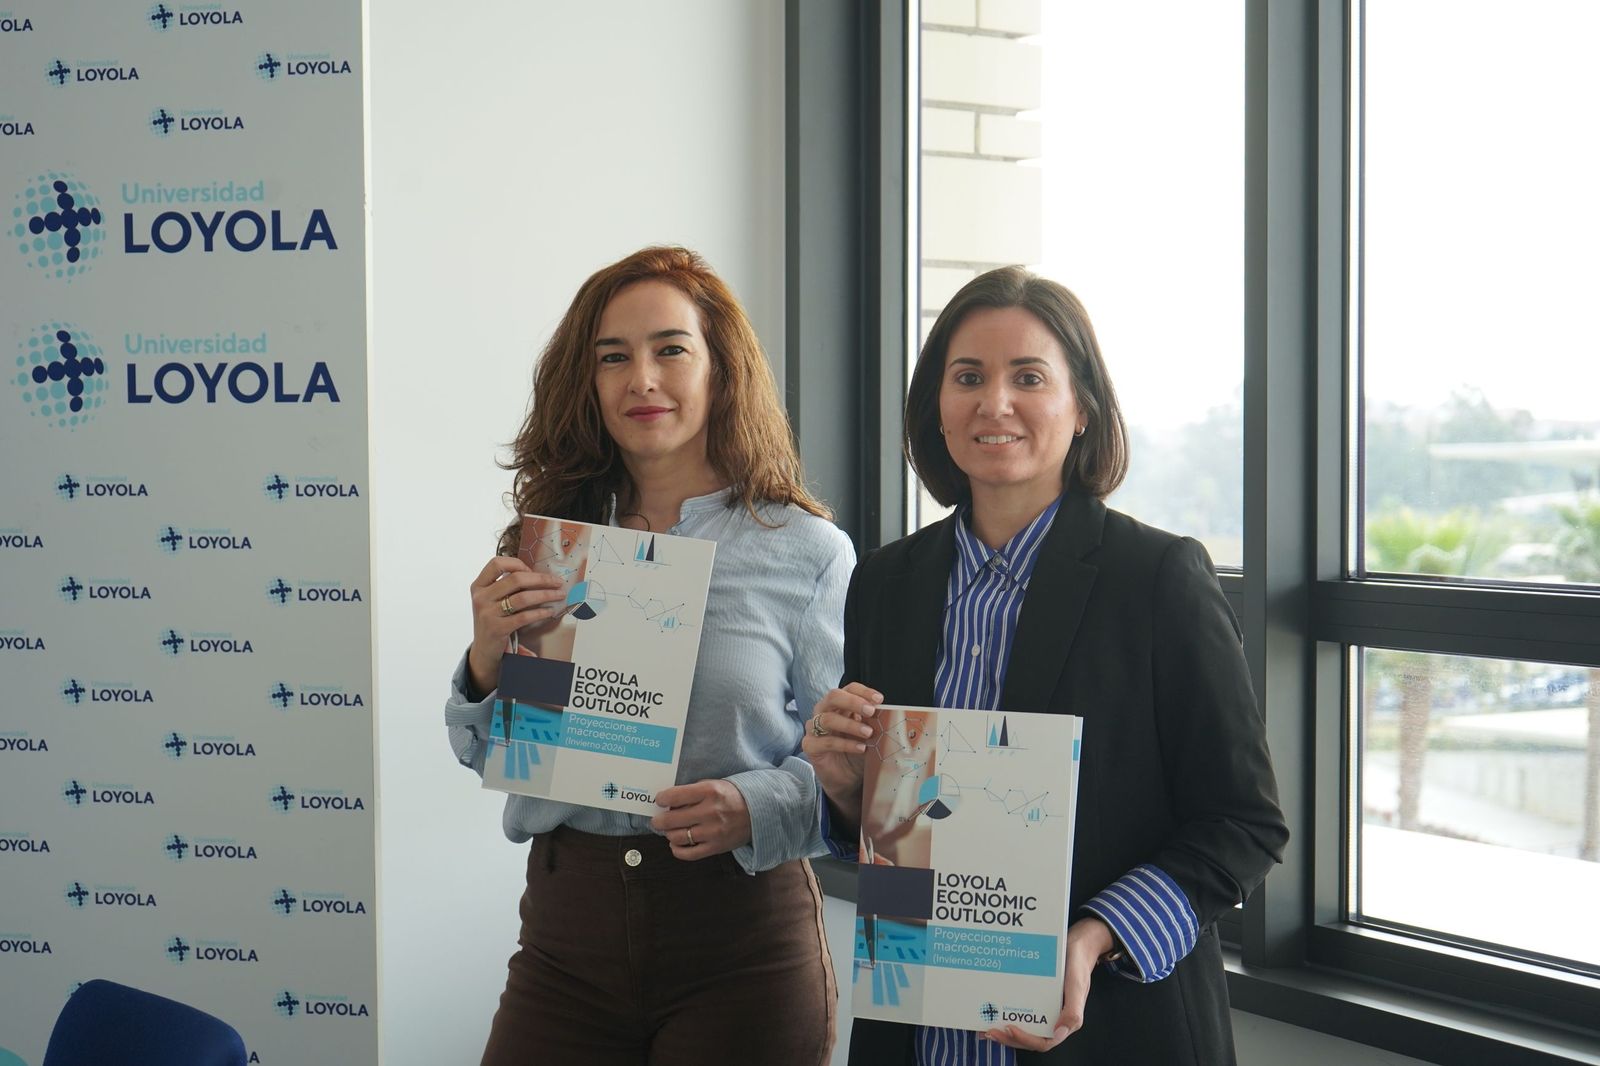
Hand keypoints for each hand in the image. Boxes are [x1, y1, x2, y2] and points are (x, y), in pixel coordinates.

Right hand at [466, 557, 567, 694]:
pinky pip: (524, 616)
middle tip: (557, 582)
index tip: (532, 571)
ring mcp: (487, 613)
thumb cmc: (493, 620)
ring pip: (523, 597)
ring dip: (546, 595)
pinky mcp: (497, 629)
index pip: (496, 563)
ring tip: (559, 595)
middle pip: (516, 579)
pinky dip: (540, 612)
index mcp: (478, 586)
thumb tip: (537, 574)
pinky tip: (550, 611)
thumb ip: (506, 586)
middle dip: (542, 579)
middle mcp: (481, 597)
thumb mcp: (492, 600)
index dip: (517, 564)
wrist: (483, 650)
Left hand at [651, 779, 751, 859]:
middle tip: (658, 820)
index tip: (659, 800)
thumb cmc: (732, 796)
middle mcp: (710, 812)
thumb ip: (692, 792)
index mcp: (709, 792)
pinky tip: (676, 843)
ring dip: (668, 834)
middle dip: (659, 820)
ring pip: (677, 837)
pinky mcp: (715, 847)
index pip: (675, 796)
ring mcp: (712, 832)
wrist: (758, 812)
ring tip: (670, 830)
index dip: (662, 799)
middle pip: (671, 820)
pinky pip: (688, 854)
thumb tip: (668, 803)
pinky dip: (677, 850)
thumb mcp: (714, 785)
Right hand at [800, 684, 881, 826]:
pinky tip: (860, 748)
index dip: (863, 691)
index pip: (849, 688)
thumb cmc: (858, 751)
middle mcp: (824, 711)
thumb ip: (873, 722)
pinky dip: (845, 744)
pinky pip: (825, 741)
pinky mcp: (810, 746)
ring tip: (868, 733)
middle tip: (871, 711)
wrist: (847, 779)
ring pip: (828, 718)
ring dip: (850, 724)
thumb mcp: (869, 734)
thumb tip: (888, 713)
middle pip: (833, 696)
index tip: (879, 699)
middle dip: (853, 702)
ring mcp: (814, 728)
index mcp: (840, 705)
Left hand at [983, 916, 1110, 1050]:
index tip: (1009, 1028)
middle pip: (1028, 1038)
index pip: (1043, 1041)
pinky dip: (1005, 1012)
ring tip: (985, 1027)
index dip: (1025, 1038)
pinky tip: (990, 1009)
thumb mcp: (1077, 986)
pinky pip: (1019, 1009)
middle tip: (989, 1031)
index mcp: (1064, 1021)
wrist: (1077, 944)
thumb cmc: (1078, 965)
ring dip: (1004, 1030)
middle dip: (1008, 1038)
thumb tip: (1058, 1034)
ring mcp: (1042, 1008)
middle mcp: (1052, 1018)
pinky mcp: (1035, 997)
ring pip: (1022, 1026)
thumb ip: (1072, 1011)